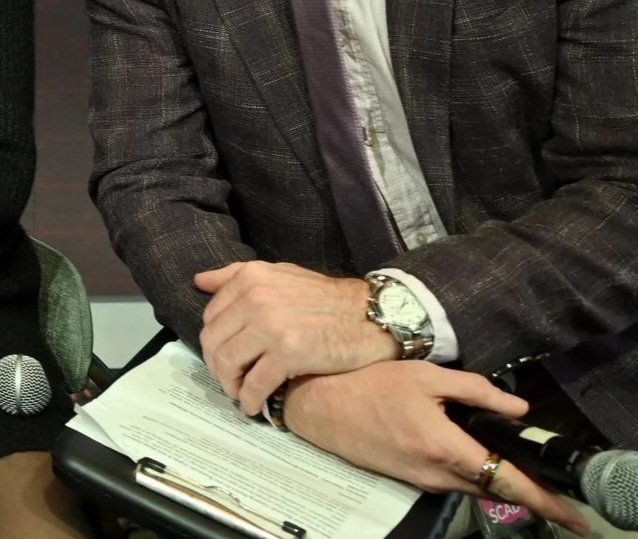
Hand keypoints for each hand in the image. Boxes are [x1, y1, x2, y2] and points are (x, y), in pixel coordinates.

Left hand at [196, 260, 395, 411]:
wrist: (375, 316)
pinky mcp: (288, 354)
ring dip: (229, 385)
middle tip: (228, 381)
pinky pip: (255, 383)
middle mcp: (255, 299)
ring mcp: (270, 326)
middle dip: (217, 367)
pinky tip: (254, 406)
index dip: (214, 341)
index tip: (223, 355)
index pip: (211, 316)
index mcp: (250, 278)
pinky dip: (250, 399)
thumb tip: (199, 282)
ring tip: (239, 394)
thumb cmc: (329, 298)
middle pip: (213, 341)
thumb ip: (237, 276)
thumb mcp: (281, 274)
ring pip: (228, 363)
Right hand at [281, 364, 589, 534]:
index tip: (573, 517)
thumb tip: (517, 408)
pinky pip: (449, 482)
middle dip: (522, 486)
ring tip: (496, 454)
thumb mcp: (425, 375)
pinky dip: (464, 471)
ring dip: (489, 476)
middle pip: (493, 488)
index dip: (544, 502)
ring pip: (471, 486)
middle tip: (546, 482)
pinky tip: (457, 447)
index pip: (507, 482)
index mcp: (445, 447)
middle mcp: (436, 473)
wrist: (318, 403)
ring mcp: (421, 480)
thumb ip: (476, 390)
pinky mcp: (409, 479)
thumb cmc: (366, 383)